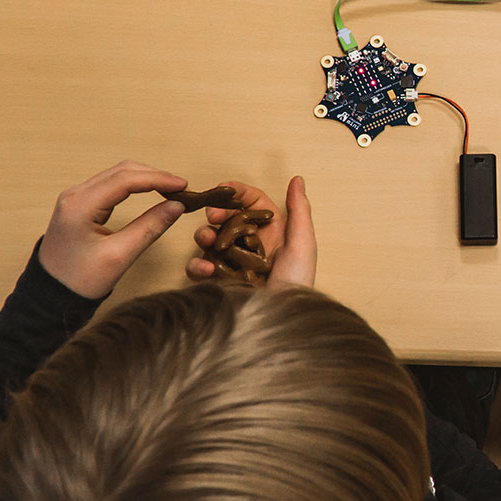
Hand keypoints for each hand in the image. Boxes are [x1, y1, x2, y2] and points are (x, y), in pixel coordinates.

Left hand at [39, 161, 189, 298]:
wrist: (50, 294)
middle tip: (181, 189)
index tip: (183, 186)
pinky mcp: (80, 204)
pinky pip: (110, 185)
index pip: (125, 180)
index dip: (158, 179)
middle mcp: (75, 195)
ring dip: (145, 179)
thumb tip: (177, 206)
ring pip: (116, 175)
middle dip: (154, 176)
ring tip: (170, 190)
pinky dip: (134, 186)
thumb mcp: (120, 256)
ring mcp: (76, 197)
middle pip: (121, 171)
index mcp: (80, 205)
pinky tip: (150, 193)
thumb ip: (150, 227)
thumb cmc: (81, 280)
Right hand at [187, 176, 316, 289]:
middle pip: (226, 219)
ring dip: (204, 236)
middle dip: (216, 213)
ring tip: (207, 240)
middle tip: (213, 216)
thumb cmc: (297, 283)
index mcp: (271, 232)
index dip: (237, 194)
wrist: (283, 320)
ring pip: (209, 241)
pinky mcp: (219, 282)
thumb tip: (298, 179)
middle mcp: (250, 245)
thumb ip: (299, 210)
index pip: (251, 203)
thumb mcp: (302, 243)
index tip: (224, 189)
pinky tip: (206, 268)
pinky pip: (200, 269)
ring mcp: (233, 263)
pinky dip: (198, 266)